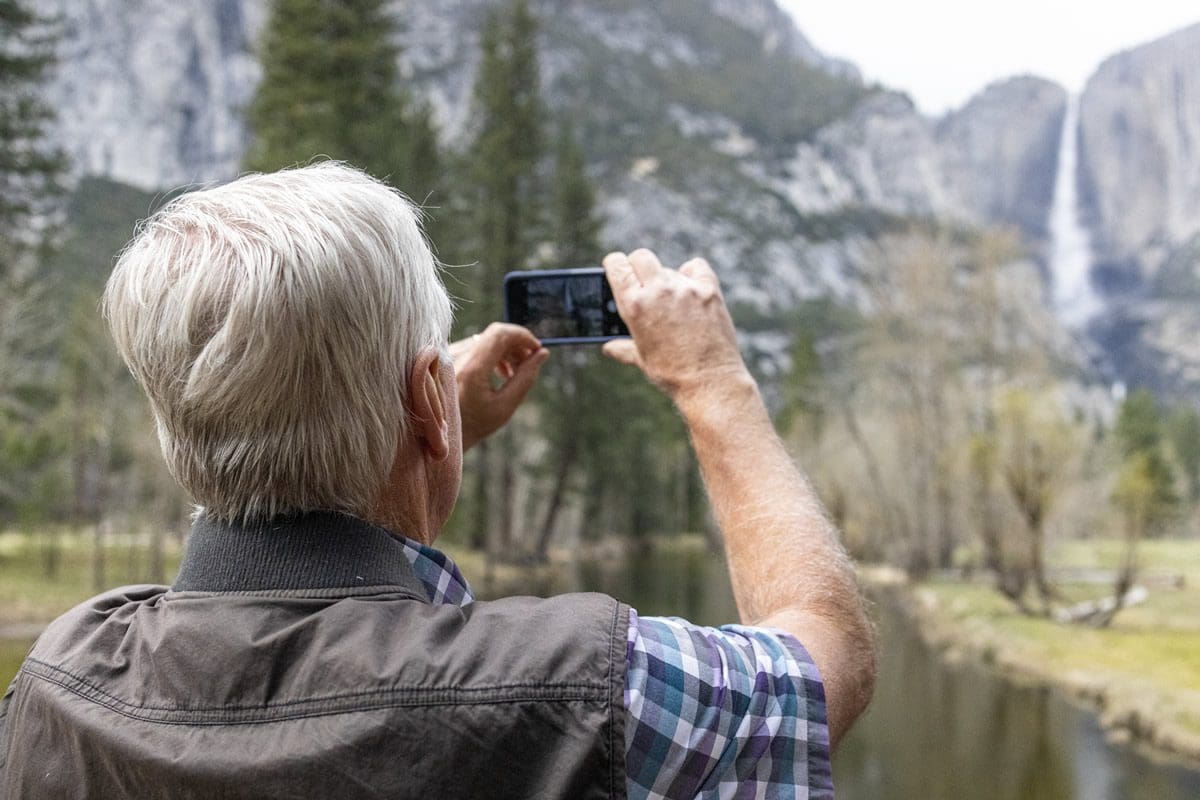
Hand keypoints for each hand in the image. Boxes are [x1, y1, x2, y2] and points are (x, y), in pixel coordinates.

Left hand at [450, 323, 548, 449]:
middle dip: (517, 344)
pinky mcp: (447, 355)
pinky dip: (492, 354)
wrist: (442, 434)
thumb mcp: (506, 406)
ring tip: (514, 372)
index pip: (500, 335)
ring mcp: (449, 354)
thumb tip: (543, 353)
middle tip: (530, 362)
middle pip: (494, 335)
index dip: (522, 336)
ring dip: (506, 350)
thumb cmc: (475, 424)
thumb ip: (526, 378)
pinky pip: (475, 345)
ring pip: (486, 339)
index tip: (536, 348)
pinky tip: (500, 372)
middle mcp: (457, 357)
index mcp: (471, 370)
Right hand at [601, 249, 748, 397]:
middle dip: (638, 266)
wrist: (710, 382)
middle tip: (643, 282)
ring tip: (672, 303)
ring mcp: (685, 288)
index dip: (615, 265)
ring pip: (669, 268)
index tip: (618, 269)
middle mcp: (658, 291)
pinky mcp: (708, 290)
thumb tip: (609, 347)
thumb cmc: (672, 373)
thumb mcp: (641, 359)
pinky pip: (696, 267)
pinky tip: (692, 290)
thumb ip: (623, 347)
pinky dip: (692, 275)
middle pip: (641, 257)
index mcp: (634, 305)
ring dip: (666, 279)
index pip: (617, 264)